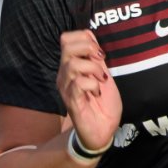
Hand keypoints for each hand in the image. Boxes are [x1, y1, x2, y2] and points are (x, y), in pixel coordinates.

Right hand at [55, 30, 121, 152]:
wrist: (103, 130)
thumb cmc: (103, 104)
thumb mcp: (103, 74)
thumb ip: (96, 59)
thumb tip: (92, 38)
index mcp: (71, 65)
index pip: (67, 38)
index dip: (85, 38)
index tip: (99, 53)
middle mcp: (65, 74)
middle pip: (66, 44)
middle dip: (88, 47)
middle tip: (101, 61)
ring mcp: (66, 87)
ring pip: (72, 63)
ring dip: (93, 69)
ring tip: (101, 80)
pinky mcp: (71, 100)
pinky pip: (78, 83)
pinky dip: (92, 85)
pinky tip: (97, 93)